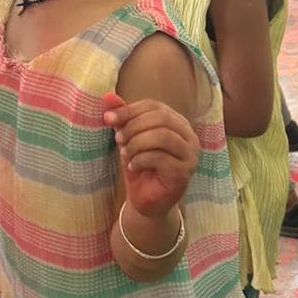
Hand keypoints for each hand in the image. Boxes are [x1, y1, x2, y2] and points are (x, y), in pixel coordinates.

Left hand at [102, 93, 197, 218]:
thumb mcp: (127, 138)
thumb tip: (107, 96)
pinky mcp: (184, 172)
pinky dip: (141, 160)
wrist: (147, 200)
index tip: (107, 118)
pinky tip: (133, 167)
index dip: (129, 109)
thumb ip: (121, 117)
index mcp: (176, 122)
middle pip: (161, 118)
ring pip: (162, 136)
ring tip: (125, 153)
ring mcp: (190, 154)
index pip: (154, 106)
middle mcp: (188, 135)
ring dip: (137, 143)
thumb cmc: (140, 165)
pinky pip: (161, 158)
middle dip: (133, 126)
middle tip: (118, 139)